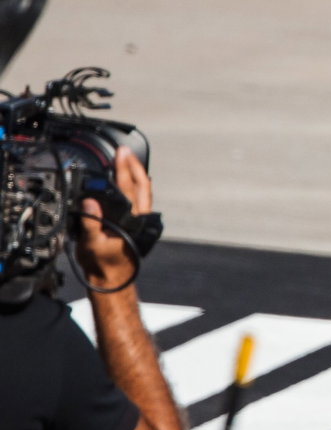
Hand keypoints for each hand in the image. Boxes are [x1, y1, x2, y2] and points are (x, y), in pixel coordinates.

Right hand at [76, 147, 153, 288]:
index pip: (129, 188)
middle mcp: (139, 217)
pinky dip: (132, 186)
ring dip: (134, 174)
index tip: (120, 152)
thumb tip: (90, 203)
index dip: (124, 168)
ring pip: (142, 192)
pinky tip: (125, 182)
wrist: (111, 279)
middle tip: (124, 150)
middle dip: (134, 166)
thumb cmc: (103, 263)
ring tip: (126, 160)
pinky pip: (136, 200)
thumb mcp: (92, 244)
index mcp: (131, 220)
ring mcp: (138, 219)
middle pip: (142, 185)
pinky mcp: (134, 223)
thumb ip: (91, 223)